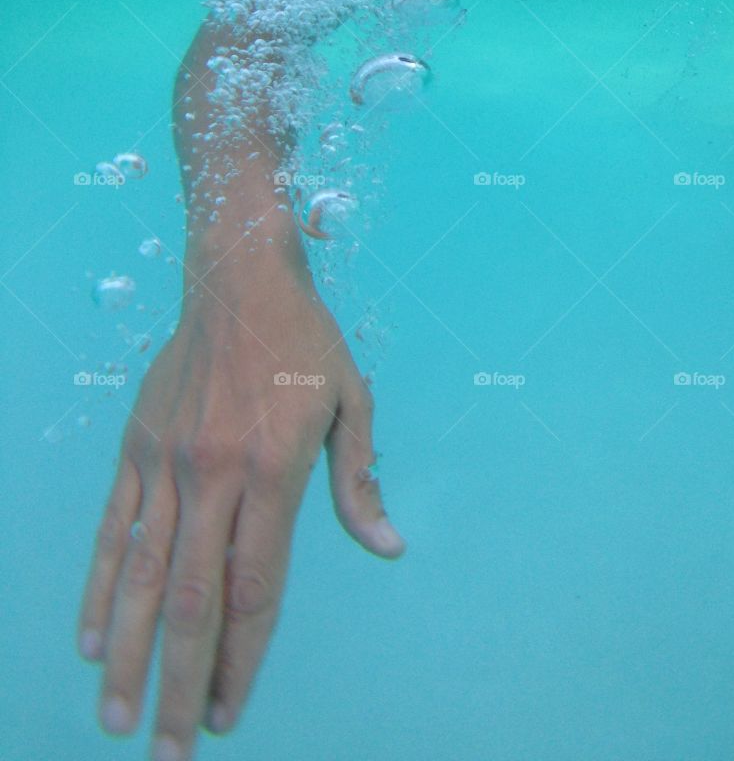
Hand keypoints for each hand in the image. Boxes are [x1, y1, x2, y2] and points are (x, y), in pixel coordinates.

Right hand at [76, 257, 403, 758]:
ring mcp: (166, 463)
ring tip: (118, 721)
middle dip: (178, 683)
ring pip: (138, 577)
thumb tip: (387, 546)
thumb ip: (359, 479)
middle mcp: (213, 473)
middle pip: (190, 599)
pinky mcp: (135, 448)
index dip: (241, 657)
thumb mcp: (351, 399)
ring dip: (127, 654)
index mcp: (272, 469)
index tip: (227, 713)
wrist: (237, 276)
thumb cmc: (304, 341)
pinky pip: (111, 529)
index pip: (253, 586)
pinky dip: (99, 588)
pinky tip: (90, 640)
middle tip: (168, 756)